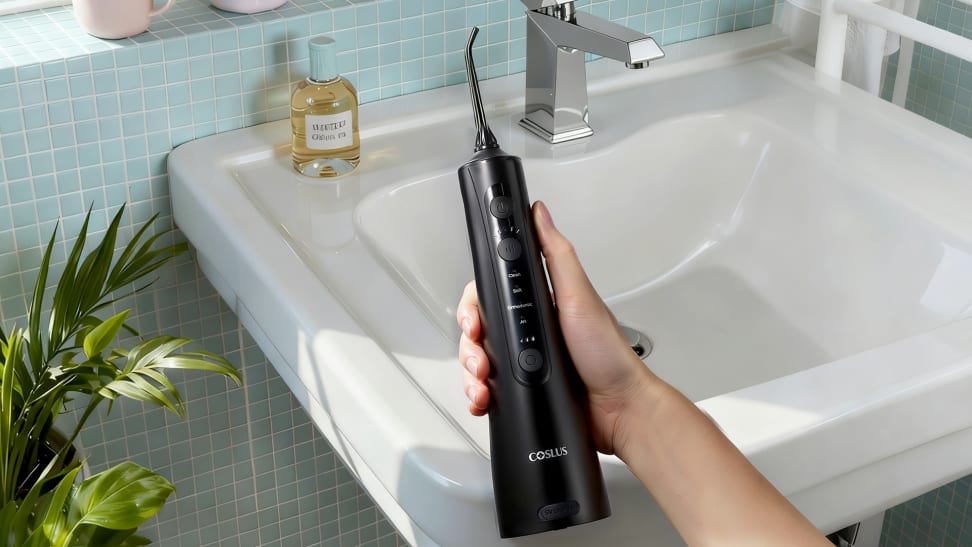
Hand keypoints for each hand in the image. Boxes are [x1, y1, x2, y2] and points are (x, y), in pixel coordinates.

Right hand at [456, 201, 654, 454]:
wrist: (618, 409)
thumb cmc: (607, 353)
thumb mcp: (579, 295)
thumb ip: (556, 255)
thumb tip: (540, 213)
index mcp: (538, 303)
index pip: (491, 294)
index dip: (474, 306)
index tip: (474, 320)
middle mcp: (528, 330)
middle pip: (477, 329)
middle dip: (470, 345)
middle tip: (480, 357)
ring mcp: (522, 362)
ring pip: (477, 360)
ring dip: (470, 374)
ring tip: (482, 384)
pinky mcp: (521, 390)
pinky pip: (487, 389)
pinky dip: (477, 395)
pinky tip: (483, 399)